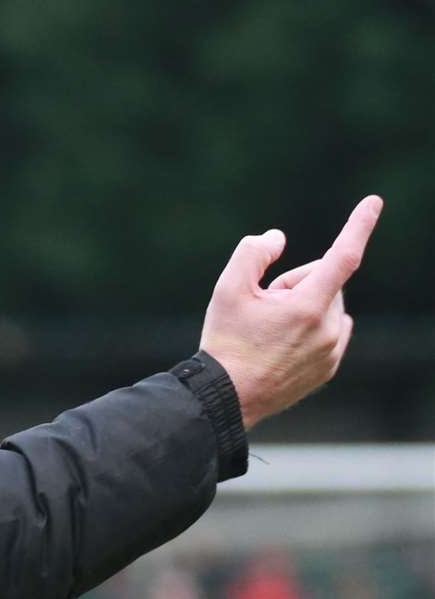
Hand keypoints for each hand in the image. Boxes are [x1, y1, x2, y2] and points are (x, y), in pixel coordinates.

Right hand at [199, 195, 382, 429]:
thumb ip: (252, 252)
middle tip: (262, 305)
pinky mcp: (329, 367)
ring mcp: (332, 350)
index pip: (342, 257)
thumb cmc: (226, 341)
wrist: (227, 396)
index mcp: (307, 306)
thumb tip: (278, 239)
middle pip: (322, 281)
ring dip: (302, 306)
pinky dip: (309, 327)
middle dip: (296, 283)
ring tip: (268, 329)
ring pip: (326, 306)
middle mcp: (328, 327)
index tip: (373, 202)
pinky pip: (329, 331)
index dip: (358, 226)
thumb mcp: (226, 289)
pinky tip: (280, 343)